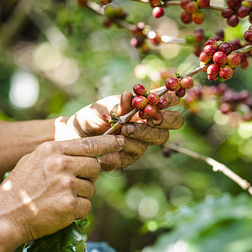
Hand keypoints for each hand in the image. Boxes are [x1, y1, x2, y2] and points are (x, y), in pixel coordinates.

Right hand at [0, 135, 124, 241]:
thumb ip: (57, 153)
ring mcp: (66, 185)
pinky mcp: (69, 205)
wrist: (4, 217)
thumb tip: (83, 150)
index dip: (108, 143)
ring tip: (59, 199)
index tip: (121, 141)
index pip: (89, 144)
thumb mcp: (33, 160)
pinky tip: (60, 210)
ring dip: (81, 195)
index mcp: (52, 150)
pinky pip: (87, 206)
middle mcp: (61, 164)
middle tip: (72, 184)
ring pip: (91, 188)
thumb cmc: (19, 189)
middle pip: (94, 166)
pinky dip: (78, 211)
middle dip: (89, 176)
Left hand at [56, 90, 183, 170]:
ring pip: (158, 138)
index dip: (174, 97)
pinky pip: (136, 153)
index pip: (171, 100)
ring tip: (122, 129)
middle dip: (162, 119)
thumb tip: (129, 95)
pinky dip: (123, 150)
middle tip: (145, 118)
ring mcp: (143, 140)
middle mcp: (149, 123)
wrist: (75, 135)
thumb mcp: (105, 106)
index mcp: (147, 107)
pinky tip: (108, 151)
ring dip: (141, 132)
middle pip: (175, 122)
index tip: (164, 97)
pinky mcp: (131, 156)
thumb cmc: (93, 115)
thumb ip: (119, 104)